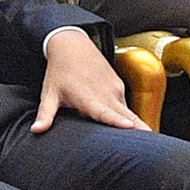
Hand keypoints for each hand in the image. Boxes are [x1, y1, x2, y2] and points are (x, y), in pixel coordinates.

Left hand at [30, 29, 144, 132]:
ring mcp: (115, 89)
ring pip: (128, 113)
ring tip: (149, 142)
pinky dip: (129, 118)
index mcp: (88, 98)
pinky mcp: (119, 86)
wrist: (72, 45)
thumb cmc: (59, 72)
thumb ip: (45, 114)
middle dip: (140, 129)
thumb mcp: (50, 93)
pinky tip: (133, 130)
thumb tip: (35, 131)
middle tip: (154, 145)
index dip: (118, 122)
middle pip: (127, 115)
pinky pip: (126, 106)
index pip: (105, 113)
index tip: (131, 128)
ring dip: (137, 126)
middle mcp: (105, 93)